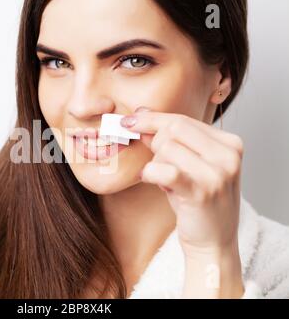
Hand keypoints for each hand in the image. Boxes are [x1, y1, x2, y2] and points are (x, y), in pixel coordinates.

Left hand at [121, 108, 243, 297]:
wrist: (213, 242)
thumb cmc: (198, 203)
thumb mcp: (189, 166)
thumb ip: (169, 141)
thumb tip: (140, 117)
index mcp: (230, 144)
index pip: (183, 120)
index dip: (152, 119)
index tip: (129, 120)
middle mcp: (228, 155)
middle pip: (174, 129)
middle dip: (155, 144)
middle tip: (157, 165)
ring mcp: (217, 173)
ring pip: (166, 147)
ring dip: (156, 164)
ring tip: (166, 181)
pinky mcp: (201, 192)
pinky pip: (163, 170)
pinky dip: (150, 173)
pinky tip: (150, 180)